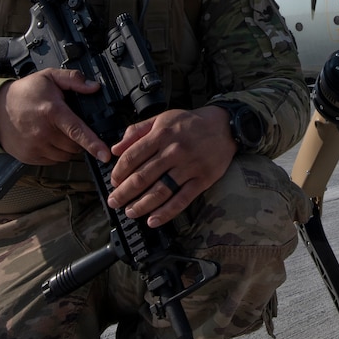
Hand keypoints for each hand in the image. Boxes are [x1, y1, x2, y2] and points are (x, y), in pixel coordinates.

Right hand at [0, 70, 112, 165]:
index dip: (94, 144)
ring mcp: (36, 147)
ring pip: (65, 156)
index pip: (77, 131)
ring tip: (58, 131)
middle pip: (75, 145)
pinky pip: (53, 161)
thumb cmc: (24, 93)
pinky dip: (56, 153)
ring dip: (68, 147)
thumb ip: (73, 79)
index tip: (105, 154)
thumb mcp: (49, 77)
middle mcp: (44, 132)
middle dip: (79, 139)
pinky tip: (48, 139)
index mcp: (52, 112)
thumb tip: (93, 86)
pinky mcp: (30, 157)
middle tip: (69, 126)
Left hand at [106, 106, 235, 226]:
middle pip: (143, 177)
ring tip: (130, 212)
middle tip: (114, 202)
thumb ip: (136, 131)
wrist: (224, 125)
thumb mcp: (161, 119)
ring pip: (160, 191)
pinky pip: (182, 199)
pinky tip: (153, 220)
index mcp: (161, 134)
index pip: (132, 157)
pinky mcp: (203, 179)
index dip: (119, 172)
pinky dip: (166, 212)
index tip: (113, 182)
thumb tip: (115, 149)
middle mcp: (174, 151)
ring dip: (141, 205)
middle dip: (124, 193)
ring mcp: (189, 166)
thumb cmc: (190, 123)